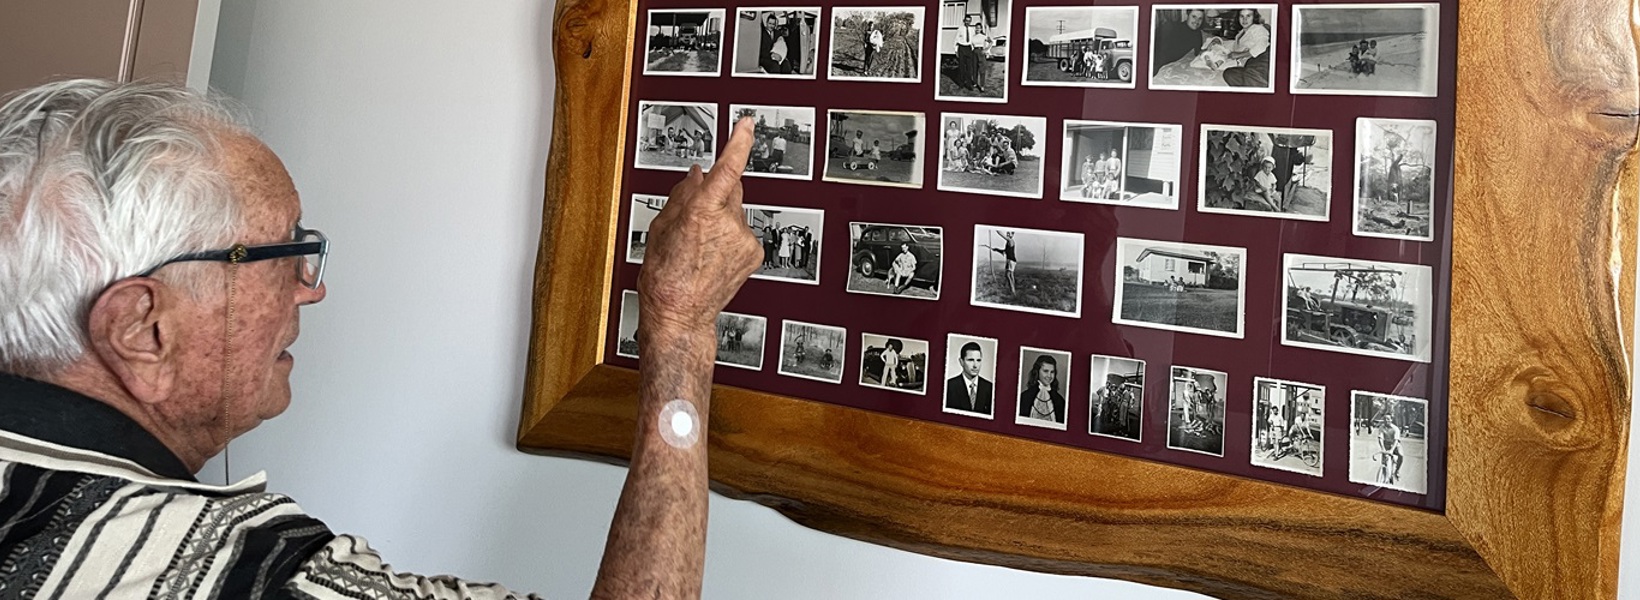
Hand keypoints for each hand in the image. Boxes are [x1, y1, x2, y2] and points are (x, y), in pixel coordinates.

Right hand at [638, 117, 762, 335]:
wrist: (680, 314)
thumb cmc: (664, 277)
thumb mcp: (662, 228)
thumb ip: (682, 195)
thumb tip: (697, 175)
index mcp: (701, 211)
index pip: (727, 167)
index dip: (739, 141)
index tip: (747, 123)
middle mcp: (728, 223)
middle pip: (730, 189)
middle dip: (716, 194)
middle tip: (697, 218)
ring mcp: (744, 239)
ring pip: (736, 213)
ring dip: (722, 221)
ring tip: (701, 247)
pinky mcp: (754, 253)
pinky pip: (743, 233)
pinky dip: (731, 238)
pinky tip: (714, 256)